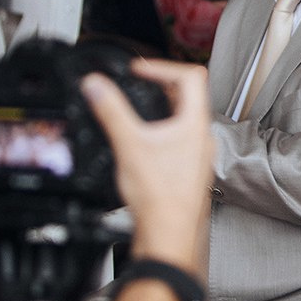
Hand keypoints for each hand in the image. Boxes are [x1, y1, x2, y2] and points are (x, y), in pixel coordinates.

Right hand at [82, 60, 212, 272]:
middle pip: (189, 95)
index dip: (163, 66)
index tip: (140, 70)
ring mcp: (199, 154)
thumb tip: (97, 85)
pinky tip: (146, 142)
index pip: (190, 76)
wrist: (170, 233)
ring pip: (186, 119)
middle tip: (138, 84)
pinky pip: (181, 139)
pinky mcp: (191, 169)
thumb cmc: (160, 197)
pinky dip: (164, 130)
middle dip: (161, 85)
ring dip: (163, 108)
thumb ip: (111, 111)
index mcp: (195, 123)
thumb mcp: (128, 144)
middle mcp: (203, 137)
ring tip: (140, 107)